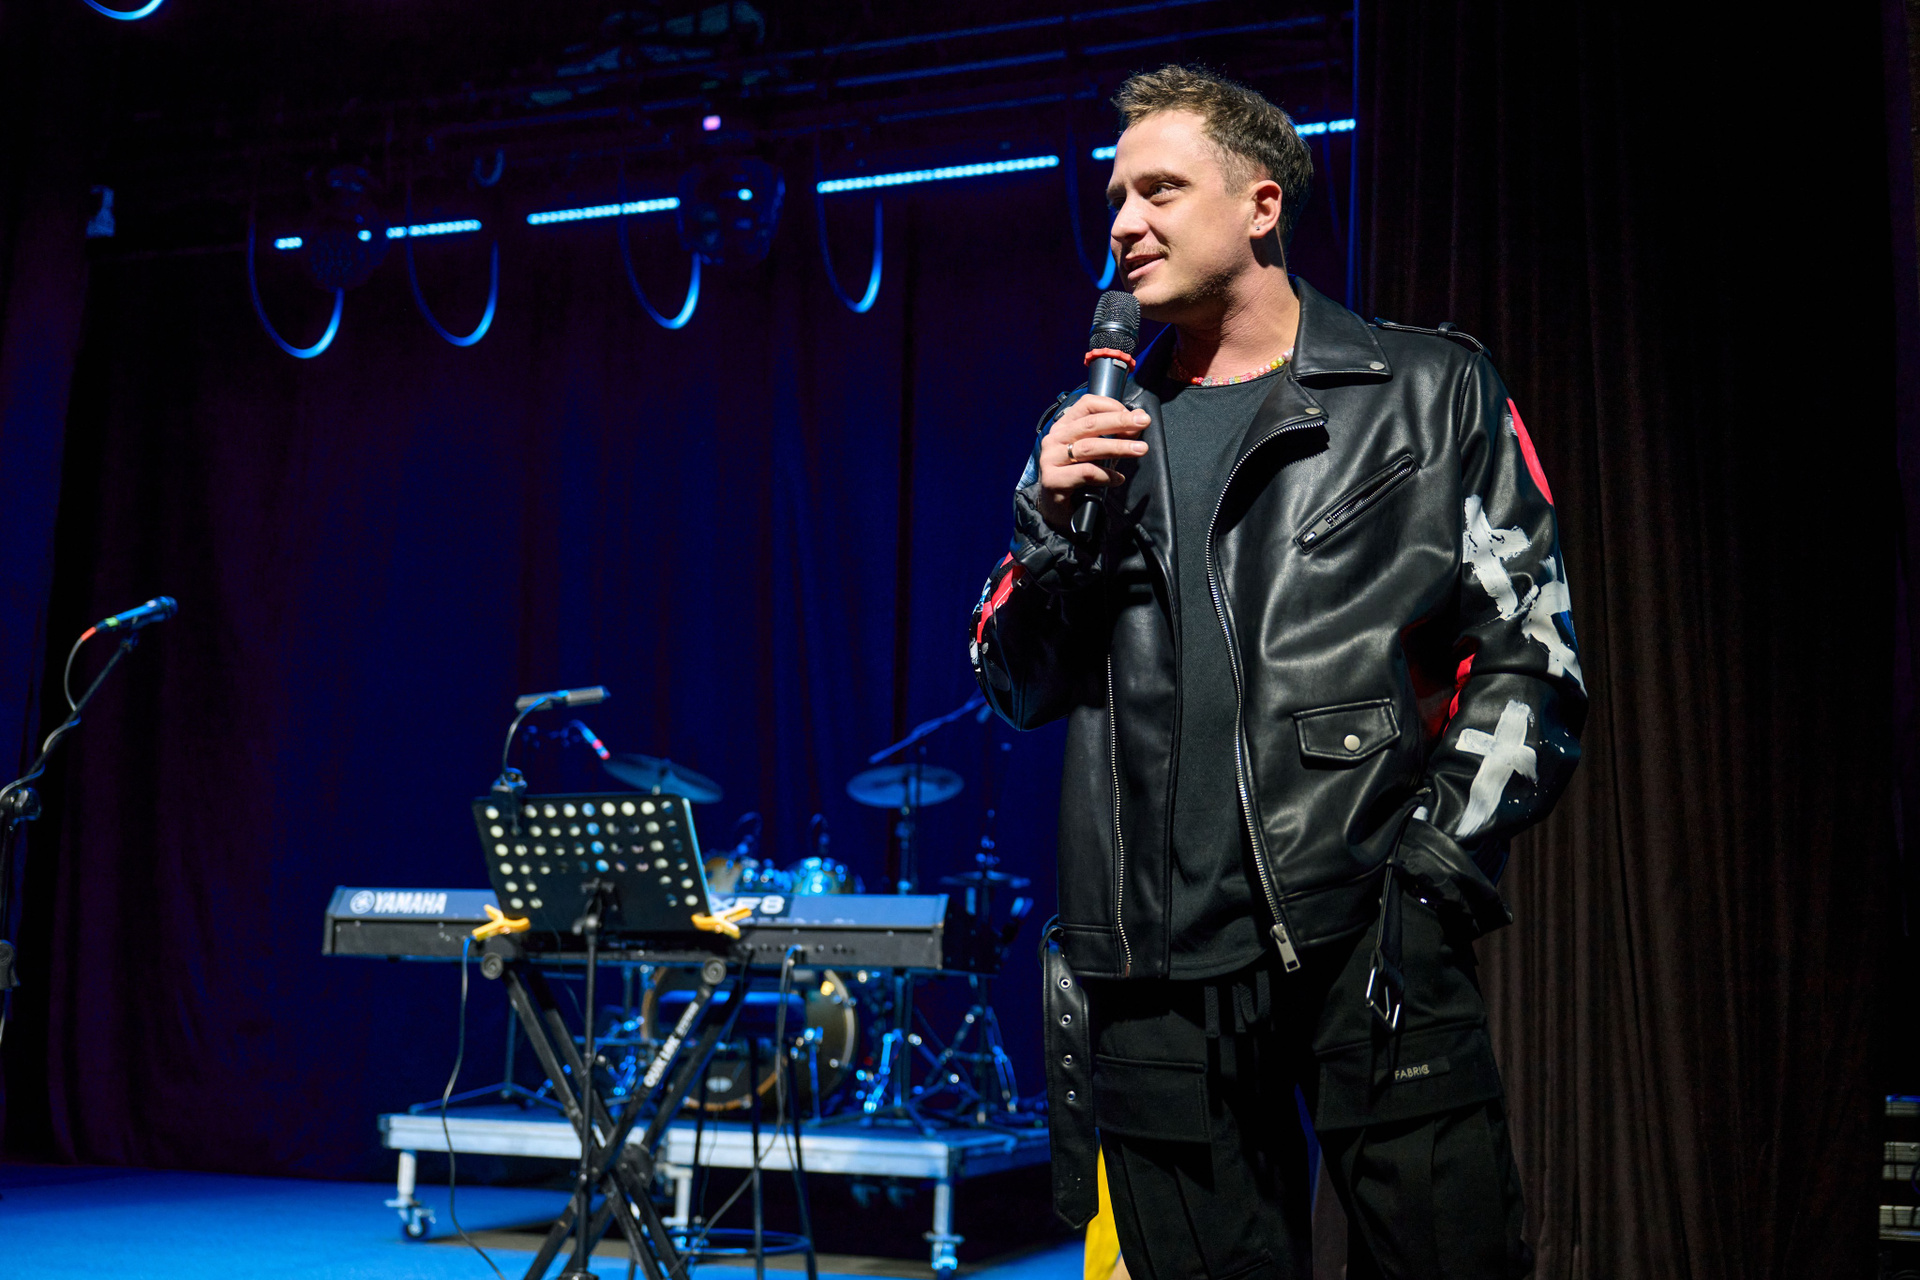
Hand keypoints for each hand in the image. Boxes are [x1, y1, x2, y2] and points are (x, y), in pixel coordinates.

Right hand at [1037, 396, 1150, 532]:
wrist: (1057, 510)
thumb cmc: (1078, 477)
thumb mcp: (1100, 453)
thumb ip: (1118, 435)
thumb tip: (1140, 417)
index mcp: (1064, 426)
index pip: (1086, 404)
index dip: (1111, 406)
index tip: (1132, 414)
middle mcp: (1055, 439)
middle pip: (1090, 424)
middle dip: (1120, 422)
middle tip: (1144, 422)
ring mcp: (1051, 459)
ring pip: (1089, 447)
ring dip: (1118, 446)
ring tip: (1140, 449)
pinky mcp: (1053, 480)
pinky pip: (1085, 472)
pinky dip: (1106, 475)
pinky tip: (1118, 478)